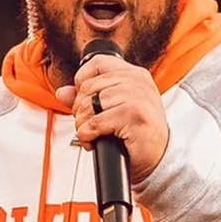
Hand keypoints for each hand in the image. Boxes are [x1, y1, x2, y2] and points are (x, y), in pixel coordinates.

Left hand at [54, 53, 168, 184]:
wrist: (158, 158)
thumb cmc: (138, 134)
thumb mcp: (114, 108)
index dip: (82, 80)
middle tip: (88, 123)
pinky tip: (94, 140)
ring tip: (92, 133)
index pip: (98, 63)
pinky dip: (87, 135)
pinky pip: (94, 122)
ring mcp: (137, 97)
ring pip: (89, 105)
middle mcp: (138, 82)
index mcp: (135, 74)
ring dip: (82, 124)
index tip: (85, 99)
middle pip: (89, 86)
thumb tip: (62, 92)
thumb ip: (88, 97)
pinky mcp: (134, 115)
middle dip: (79, 109)